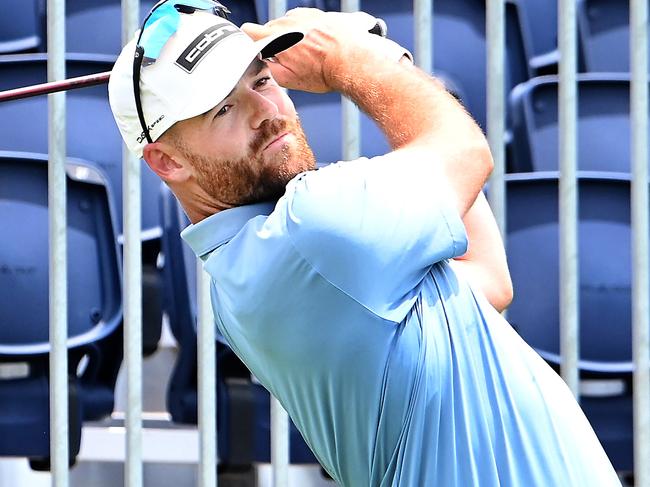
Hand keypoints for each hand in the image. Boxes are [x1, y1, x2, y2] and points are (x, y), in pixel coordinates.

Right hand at [242, 8, 379, 92]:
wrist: (353, 61)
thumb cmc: (325, 72)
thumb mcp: (289, 80)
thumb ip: (269, 68)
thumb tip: (263, 61)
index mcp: (276, 38)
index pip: (249, 31)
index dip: (251, 41)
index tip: (258, 50)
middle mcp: (288, 22)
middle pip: (270, 28)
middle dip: (276, 42)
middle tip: (290, 59)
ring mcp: (304, 15)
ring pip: (288, 23)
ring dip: (293, 35)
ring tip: (308, 52)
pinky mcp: (318, 13)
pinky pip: (305, 20)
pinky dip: (308, 30)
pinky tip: (318, 44)